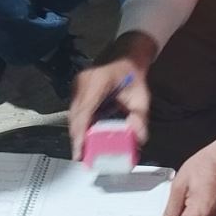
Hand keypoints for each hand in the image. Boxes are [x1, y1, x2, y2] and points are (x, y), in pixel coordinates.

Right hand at [69, 31, 159, 153]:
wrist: (126, 57)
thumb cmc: (134, 76)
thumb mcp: (142, 97)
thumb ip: (141, 118)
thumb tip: (138, 138)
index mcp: (97, 82)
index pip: (84, 112)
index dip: (80, 133)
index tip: (79, 151)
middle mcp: (82, 83)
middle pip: (75, 117)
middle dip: (77, 138)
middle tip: (82, 158)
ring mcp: (77, 85)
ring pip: (72, 115)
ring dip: (77, 133)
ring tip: (82, 152)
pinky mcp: (76, 89)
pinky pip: (75, 111)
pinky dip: (79, 125)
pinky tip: (84, 137)